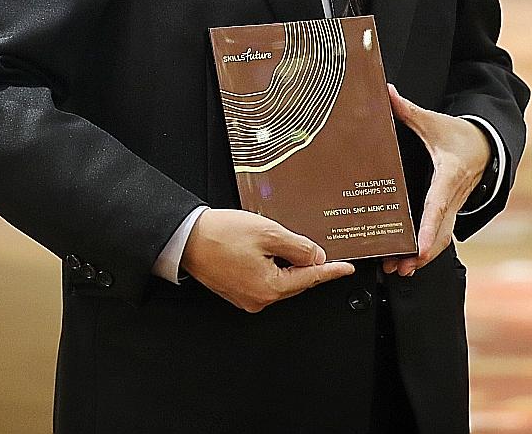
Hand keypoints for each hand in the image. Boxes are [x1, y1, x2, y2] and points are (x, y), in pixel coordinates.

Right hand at [180, 208, 355, 312]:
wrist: (186, 238)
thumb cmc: (219, 235)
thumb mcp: (268, 233)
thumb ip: (298, 247)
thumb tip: (316, 257)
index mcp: (269, 287)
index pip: (310, 278)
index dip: (331, 271)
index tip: (345, 269)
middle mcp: (258, 299)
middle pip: (295, 281)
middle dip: (306, 265)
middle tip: (313, 247)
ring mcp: (246, 298)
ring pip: (279, 281)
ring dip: (286, 265)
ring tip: (278, 242)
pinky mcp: (236, 292)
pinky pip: (263, 281)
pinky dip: (271, 268)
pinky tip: (265, 252)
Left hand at [380, 84, 489, 277]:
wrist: (488, 145)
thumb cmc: (459, 134)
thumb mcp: (434, 122)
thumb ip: (408, 110)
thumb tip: (387, 91)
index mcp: (449, 175)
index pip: (437, 206)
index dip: (427, 228)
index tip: (417, 247)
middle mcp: (454, 196)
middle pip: (439, 231)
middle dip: (421, 252)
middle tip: (399, 267)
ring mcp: (455, 207)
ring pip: (441, 238)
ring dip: (422, 257)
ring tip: (399, 270)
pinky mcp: (451, 212)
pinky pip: (441, 235)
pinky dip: (426, 250)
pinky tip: (409, 261)